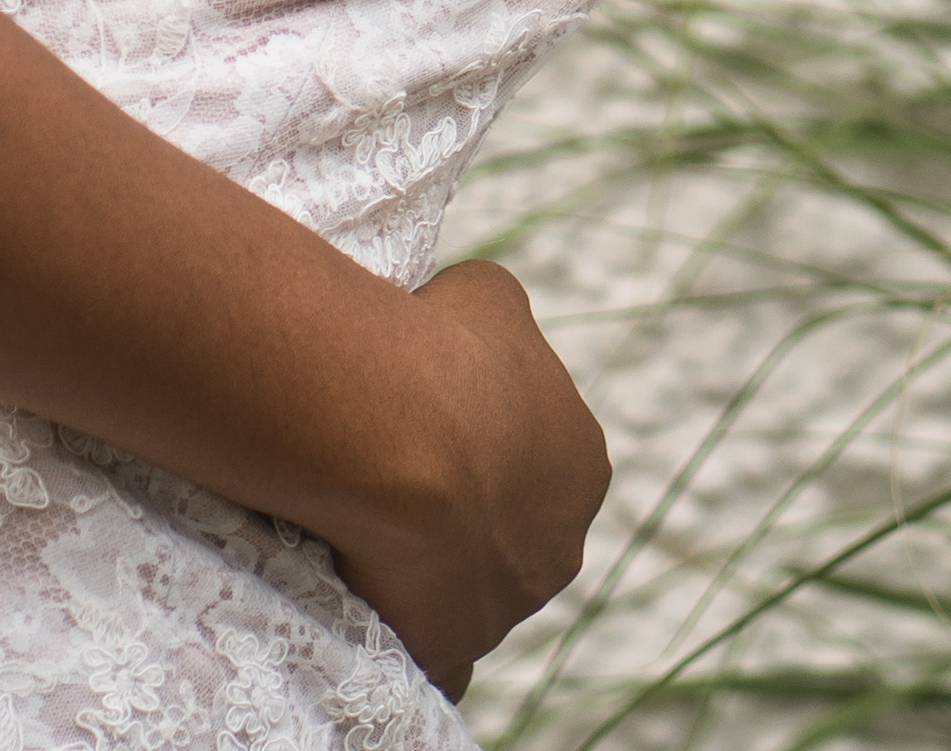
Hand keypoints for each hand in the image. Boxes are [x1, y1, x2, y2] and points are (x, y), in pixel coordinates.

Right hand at [319, 260, 609, 696]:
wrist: (399, 431)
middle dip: (465, 514)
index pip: (533, 461)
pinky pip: (441, 656)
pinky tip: (381, 605)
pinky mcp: (453, 650)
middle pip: (510, 534)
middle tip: (395, 480)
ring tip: (367, 524)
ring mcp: (510, 607)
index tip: (426, 424)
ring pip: (472, 591)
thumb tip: (478, 328)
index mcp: (582, 462)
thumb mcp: (488, 294)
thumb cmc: (445, 349)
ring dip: (432, 568)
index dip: (479, 444)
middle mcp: (561, 544)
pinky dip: (416, 637)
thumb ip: (498, 318)